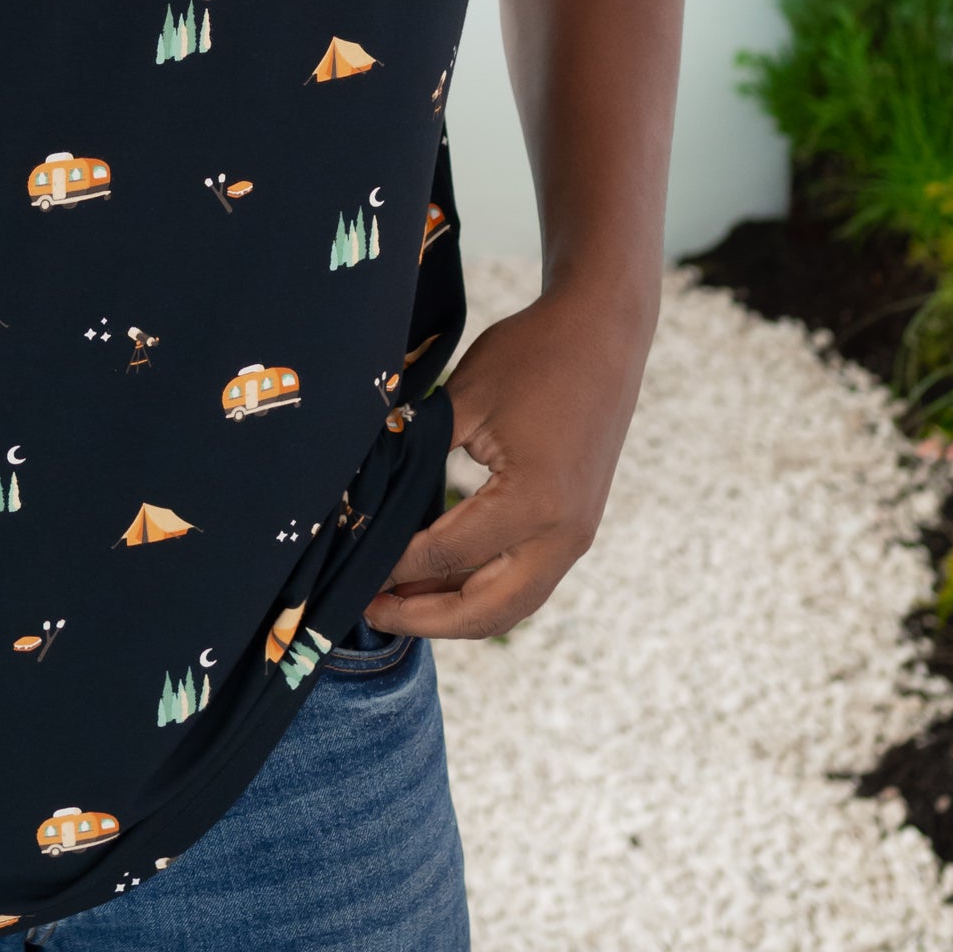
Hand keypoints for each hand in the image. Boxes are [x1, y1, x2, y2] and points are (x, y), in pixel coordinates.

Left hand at [364, 288, 653, 639]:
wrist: (603, 331)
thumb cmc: (532, 354)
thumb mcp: (462, 399)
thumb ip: (416, 453)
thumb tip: (361, 498)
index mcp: (533, 503)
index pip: (445, 556)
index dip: (392, 566)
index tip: (349, 568)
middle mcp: (562, 534)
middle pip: (486, 611)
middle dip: (424, 620)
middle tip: (369, 611)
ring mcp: (576, 535)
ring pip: (512, 605)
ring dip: (455, 613)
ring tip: (398, 602)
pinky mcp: (577, 526)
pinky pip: (527, 580)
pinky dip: (482, 590)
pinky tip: (437, 580)